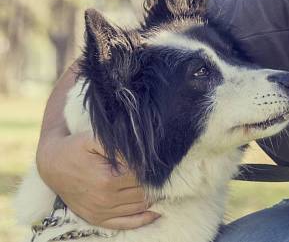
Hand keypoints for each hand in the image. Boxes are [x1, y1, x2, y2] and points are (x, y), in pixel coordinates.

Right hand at [37, 132, 159, 228]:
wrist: (52, 164)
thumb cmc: (76, 148)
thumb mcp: (95, 139)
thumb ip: (119, 145)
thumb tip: (142, 152)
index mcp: (108, 179)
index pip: (143, 176)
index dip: (153, 168)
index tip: (159, 160)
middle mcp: (105, 199)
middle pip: (144, 192)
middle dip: (156, 182)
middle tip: (163, 172)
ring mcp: (101, 211)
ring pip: (139, 207)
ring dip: (153, 197)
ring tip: (160, 185)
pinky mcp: (97, 218)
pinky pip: (126, 223)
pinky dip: (144, 218)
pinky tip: (156, 210)